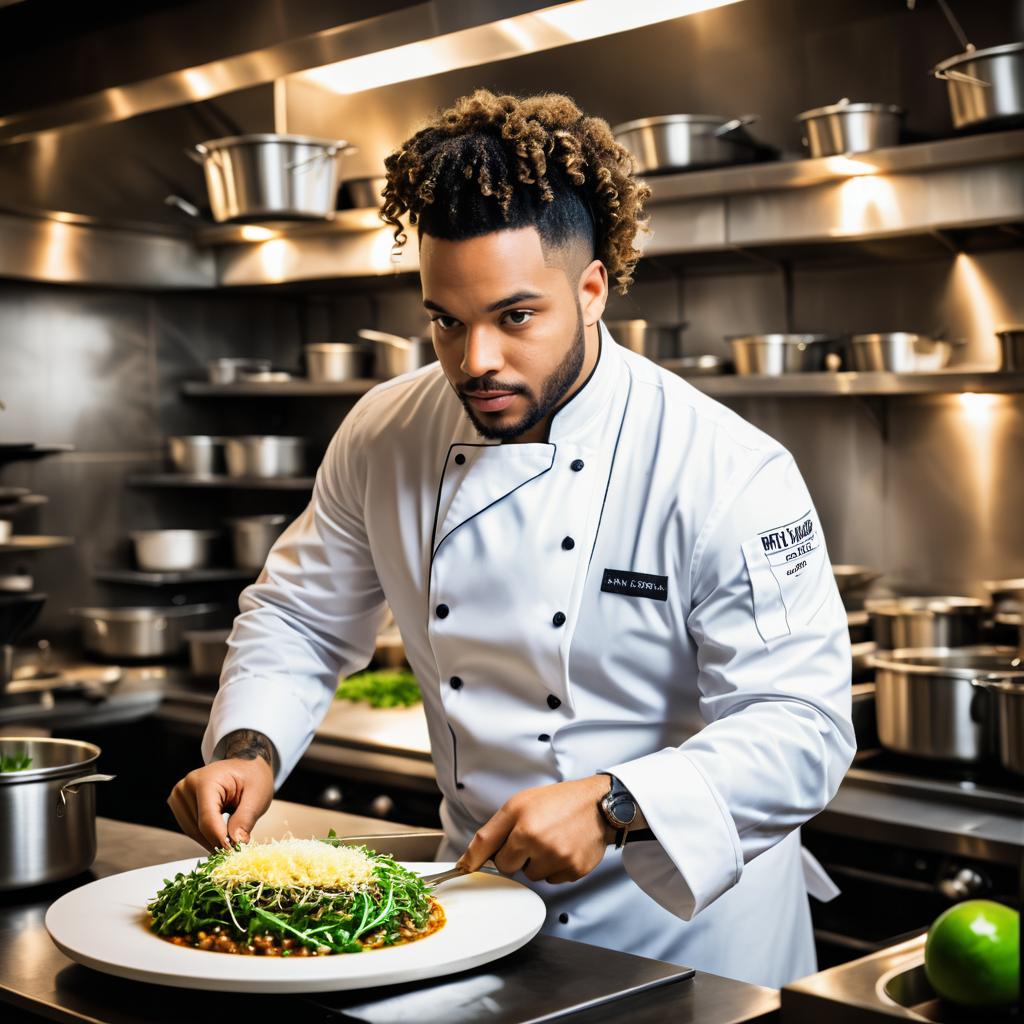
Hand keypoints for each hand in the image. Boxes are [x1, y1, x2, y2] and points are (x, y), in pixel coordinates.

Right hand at [167, 756, 272, 851]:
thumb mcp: (257, 796)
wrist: (245, 765)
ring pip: (193, 832)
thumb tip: (236, 844)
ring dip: (211, 841)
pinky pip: (190, 829)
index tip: (235, 854)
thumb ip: (245, 820)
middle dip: (218, 843)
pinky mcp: (179, 804)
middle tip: (237, 851)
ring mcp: (179, 795)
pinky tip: (221, 835)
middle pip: (198, 829)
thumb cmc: (253, 776)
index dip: (221, 841)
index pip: (207, 821)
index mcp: (205, 780)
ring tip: (231, 842)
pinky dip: (206, 836)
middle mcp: (186, 786)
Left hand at [456, 775, 613, 884]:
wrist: (597, 804)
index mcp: (523, 826)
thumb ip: (492, 831)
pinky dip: (554, 868)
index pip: (491, 854)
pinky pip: (552, 880)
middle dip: (515, 855)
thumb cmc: (557, 801)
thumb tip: (469, 860)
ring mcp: (559, 860)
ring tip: (550, 840)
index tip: (464, 869)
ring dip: (536, 862)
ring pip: (532, 876)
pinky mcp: (574, 871)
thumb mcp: (518, 804)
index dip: (477, 861)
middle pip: (509, 867)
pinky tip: (563, 847)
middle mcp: (540, 844)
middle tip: (530, 836)